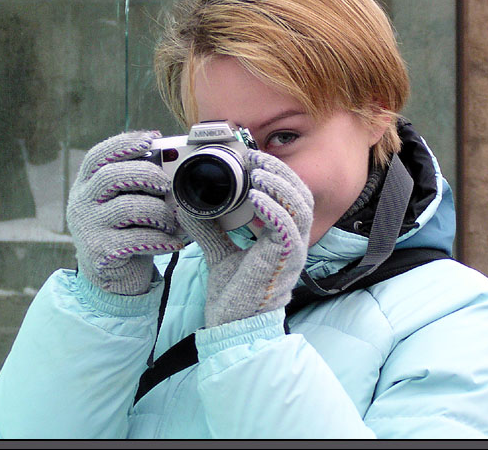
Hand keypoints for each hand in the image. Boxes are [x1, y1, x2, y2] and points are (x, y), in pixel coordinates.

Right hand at [66, 130, 183, 294]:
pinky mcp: (100, 253)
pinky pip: (135, 240)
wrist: (114, 276)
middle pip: (110, 177)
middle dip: (145, 174)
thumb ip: (138, 182)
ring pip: (126, 208)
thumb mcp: (125, 201)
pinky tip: (174, 242)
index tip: (152, 139)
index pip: (98, 155)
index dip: (124, 143)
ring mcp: (88, 228)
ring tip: (173, 221)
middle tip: (167, 184)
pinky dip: (161, 240)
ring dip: (158, 212)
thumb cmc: (126, 230)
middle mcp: (81, 202)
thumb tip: (172, 158)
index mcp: (86, 184)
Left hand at [176, 149, 312, 326]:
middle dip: (280, 171)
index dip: (276, 172)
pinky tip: (256, 198)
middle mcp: (291, 242)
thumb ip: (209, 228)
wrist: (233, 329)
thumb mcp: (219, 252)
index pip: (289, 196)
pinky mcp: (284, 262)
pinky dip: (273, 210)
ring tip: (258, 172)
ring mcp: (291, 252)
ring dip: (280, 185)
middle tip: (255, 157)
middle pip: (300, 194)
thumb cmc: (233, 295)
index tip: (251, 158)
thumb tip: (187, 205)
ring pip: (300, 208)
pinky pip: (288, 230)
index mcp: (280, 237)